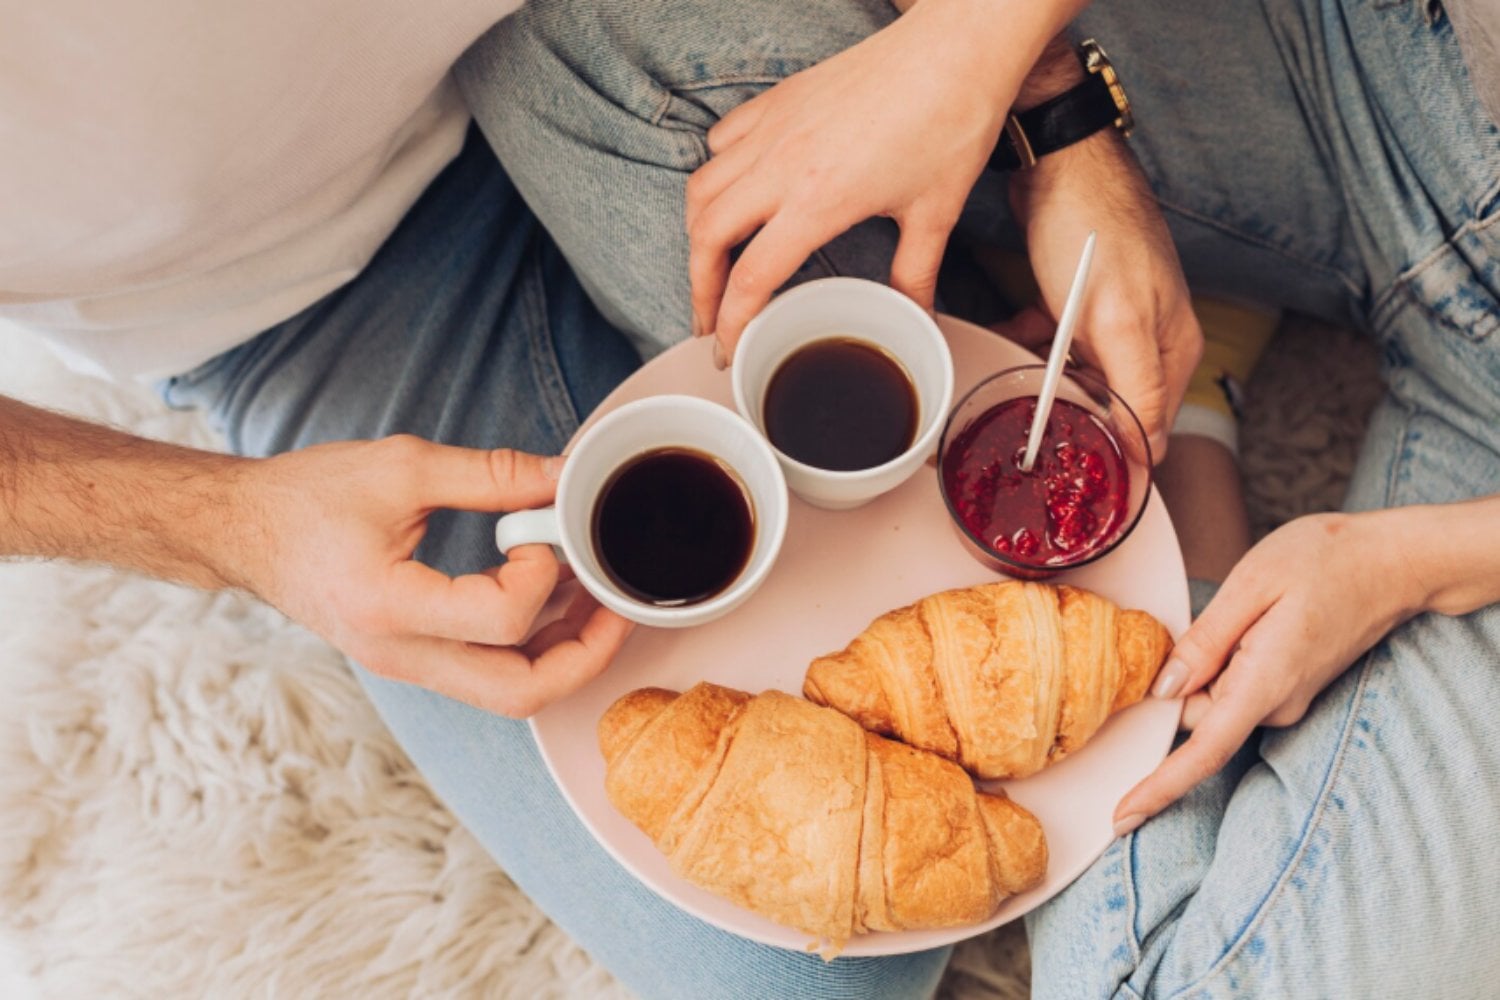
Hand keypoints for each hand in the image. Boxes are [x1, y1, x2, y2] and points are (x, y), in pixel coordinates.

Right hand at [234, 435, 633, 716]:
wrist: (243, 531)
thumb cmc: (307, 497)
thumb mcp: (402, 467)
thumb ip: (492, 474)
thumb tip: (564, 475)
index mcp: (391, 607)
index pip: (502, 621)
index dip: (542, 575)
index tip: (540, 532)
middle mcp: (401, 654)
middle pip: (519, 694)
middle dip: (586, 655)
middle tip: (618, 606)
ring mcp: (407, 666)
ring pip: (509, 694)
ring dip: (564, 654)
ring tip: (595, 599)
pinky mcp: (414, 658)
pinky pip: (488, 673)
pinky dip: (531, 645)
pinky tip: (551, 597)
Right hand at [685, 0, 1067, 359]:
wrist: (956, 49)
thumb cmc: (949, 123)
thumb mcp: (935, 214)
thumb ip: (915, 275)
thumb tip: (915, 320)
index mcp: (817, 201)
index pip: (751, 277)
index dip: (731, 324)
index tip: (727, 351)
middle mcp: (781, 164)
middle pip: (706, 237)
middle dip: (699, 288)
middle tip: (710, 319)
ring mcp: (773, 128)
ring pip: (702, 189)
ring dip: (699, 234)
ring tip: (710, 265)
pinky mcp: (777, 101)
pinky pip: (721, 142)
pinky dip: (715, 175)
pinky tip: (734, 194)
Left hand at [1002, 130, 1202, 458]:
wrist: (1058, 153)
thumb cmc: (1091, 223)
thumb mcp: (1115, 318)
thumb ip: (1135, 388)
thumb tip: (1148, 454)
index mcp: (1171, 345)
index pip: (1152, 430)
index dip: (1114, 458)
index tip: (1072, 478)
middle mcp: (1149, 333)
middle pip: (1111, 404)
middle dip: (1071, 418)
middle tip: (1028, 434)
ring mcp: (1112, 313)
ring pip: (1076, 374)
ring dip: (1043, 381)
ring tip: (1007, 389)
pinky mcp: (1078, 296)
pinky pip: (1053, 340)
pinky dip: (1027, 344)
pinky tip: (1002, 338)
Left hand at [1112, 511, 1420, 833]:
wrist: (1395, 562)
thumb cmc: (1326, 560)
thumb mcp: (1251, 585)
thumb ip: (1204, 640)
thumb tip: (1164, 689)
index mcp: (1265, 684)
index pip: (1204, 752)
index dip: (1159, 786)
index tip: (1122, 817)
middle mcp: (1277, 705)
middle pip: (1196, 717)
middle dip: (1175, 682)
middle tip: (1199, 616)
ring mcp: (1287, 700)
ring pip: (1213, 699)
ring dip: (1202, 666)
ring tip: (1236, 608)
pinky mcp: (1289, 689)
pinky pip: (1234, 687)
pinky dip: (1222, 662)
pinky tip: (1247, 619)